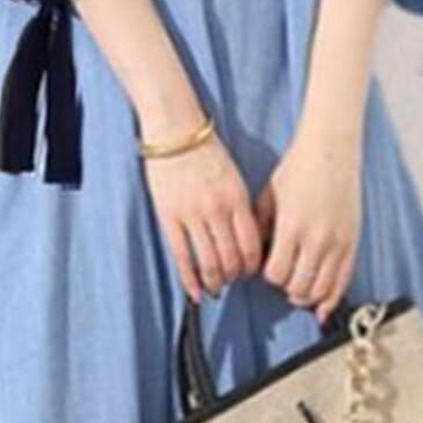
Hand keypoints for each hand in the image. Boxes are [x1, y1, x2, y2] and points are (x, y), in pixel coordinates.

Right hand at [143, 132, 262, 301]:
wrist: (174, 130)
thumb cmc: (205, 150)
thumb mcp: (234, 177)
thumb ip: (241, 207)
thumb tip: (247, 240)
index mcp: (236, 198)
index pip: (252, 246)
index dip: (253, 267)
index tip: (251, 272)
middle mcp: (217, 210)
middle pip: (232, 259)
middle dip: (234, 277)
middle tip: (233, 281)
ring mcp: (192, 215)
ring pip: (209, 263)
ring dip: (215, 281)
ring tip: (216, 287)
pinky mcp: (169, 217)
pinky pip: (182, 257)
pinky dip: (190, 280)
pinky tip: (196, 292)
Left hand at [255, 123, 361, 324]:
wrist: (331, 151)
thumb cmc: (297, 169)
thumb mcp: (268, 196)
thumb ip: (260, 229)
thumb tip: (254, 258)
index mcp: (292, 226)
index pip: (275, 273)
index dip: (267, 275)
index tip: (266, 267)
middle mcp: (317, 238)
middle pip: (297, 286)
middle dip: (285, 287)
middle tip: (281, 276)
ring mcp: (338, 242)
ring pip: (320, 290)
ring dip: (306, 295)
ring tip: (296, 288)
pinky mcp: (353, 243)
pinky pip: (343, 282)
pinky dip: (331, 299)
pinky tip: (321, 308)